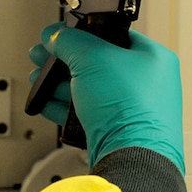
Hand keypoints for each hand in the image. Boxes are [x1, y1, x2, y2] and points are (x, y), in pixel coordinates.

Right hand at [28, 22, 184, 173]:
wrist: (131, 159)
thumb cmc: (129, 110)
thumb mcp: (92, 58)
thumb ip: (69, 40)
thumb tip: (55, 35)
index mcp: (153, 58)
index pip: (112, 35)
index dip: (83, 33)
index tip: (61, 35)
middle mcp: (146, 83)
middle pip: (95, 62)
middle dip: (62, 61)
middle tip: (43, 56)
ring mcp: (131, 108)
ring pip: (87, 88)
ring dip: (58, 84)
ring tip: (39, 80)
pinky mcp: (116, 130)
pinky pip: (85, 112)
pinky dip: (64, 107)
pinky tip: (47, 103)